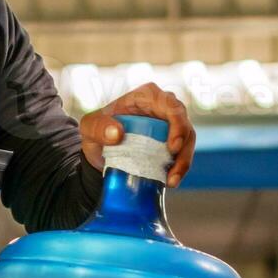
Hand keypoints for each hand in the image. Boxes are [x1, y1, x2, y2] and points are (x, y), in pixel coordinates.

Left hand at [79, 82, 196, 187]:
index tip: (173, 146)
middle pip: (184, 123)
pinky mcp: (171, 143)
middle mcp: (163, 108)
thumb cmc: (96, 131)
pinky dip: (178, 168)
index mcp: (148, 95)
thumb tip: (117, 134)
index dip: (177, 124)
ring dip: (183, 162)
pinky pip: (182, 154)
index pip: (170, 105)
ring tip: (172, 181)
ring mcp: (169, 126)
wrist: (100, 151)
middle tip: (174, 169)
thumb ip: (98, 127)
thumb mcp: (89, 127)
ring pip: (188, 140)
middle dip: (184, 147)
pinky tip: (169, 182)